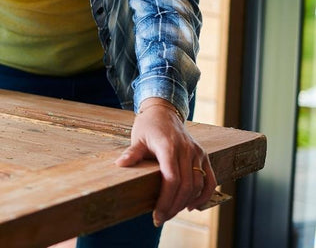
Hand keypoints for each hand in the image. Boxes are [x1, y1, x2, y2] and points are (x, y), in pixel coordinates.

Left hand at [114, 98, 217, 226]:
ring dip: (187, 203)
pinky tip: (192, 206)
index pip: (172, 179)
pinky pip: (210, 179)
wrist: (164, 112)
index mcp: (169, 147)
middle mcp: (187, 150)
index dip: (166, 200)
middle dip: (174, 206)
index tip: (156, 214)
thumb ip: (132, 153)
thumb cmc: (148, 126)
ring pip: (199, 185)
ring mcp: (197, 153)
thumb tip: (120, 164)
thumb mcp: (137, 138)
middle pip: (186, 186)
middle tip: (161, 218)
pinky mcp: (203, 156)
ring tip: (172, 213)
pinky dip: (204, 195)